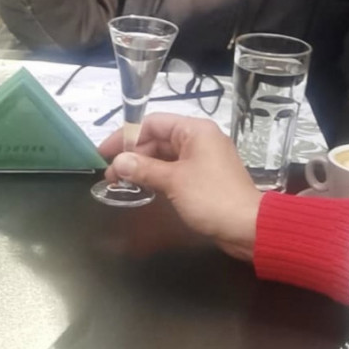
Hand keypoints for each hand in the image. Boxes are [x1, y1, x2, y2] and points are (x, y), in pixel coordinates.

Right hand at [99, 114, 261, 261]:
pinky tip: (141, 186)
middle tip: (109, 175)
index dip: (126, 136)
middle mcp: (199, 138)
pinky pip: (174, 168)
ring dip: (142, 165)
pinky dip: (156, 174)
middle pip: (158, 138)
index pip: (153, 122)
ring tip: (119, 182)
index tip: (103, 153)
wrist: (245, 225)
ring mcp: (202, 157)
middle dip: (132, 153)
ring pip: (165, 154)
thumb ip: (144, 168)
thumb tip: (118, 161)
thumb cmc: (211, 197)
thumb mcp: (174, 181)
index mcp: (195, 130)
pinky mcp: (203, 175)